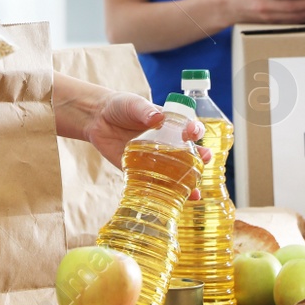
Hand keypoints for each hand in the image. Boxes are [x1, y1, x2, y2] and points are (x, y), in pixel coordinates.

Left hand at [82, 91, 211, 198]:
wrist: (98, 119)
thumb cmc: (120, 106)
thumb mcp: (133, 104)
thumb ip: (144, 110)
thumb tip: (157, 117)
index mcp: (168, 124)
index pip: (188, 128)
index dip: (194, 130)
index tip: (193, 133)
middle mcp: (166, 143)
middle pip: (189, 152)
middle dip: (200, 157)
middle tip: (206, 158)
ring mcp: (155, 158)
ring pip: (176, 171)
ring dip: (187, 181)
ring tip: (196, 190)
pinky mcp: (139, 170)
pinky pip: (154, 182)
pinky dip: (163, 192)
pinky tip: (174, 200)